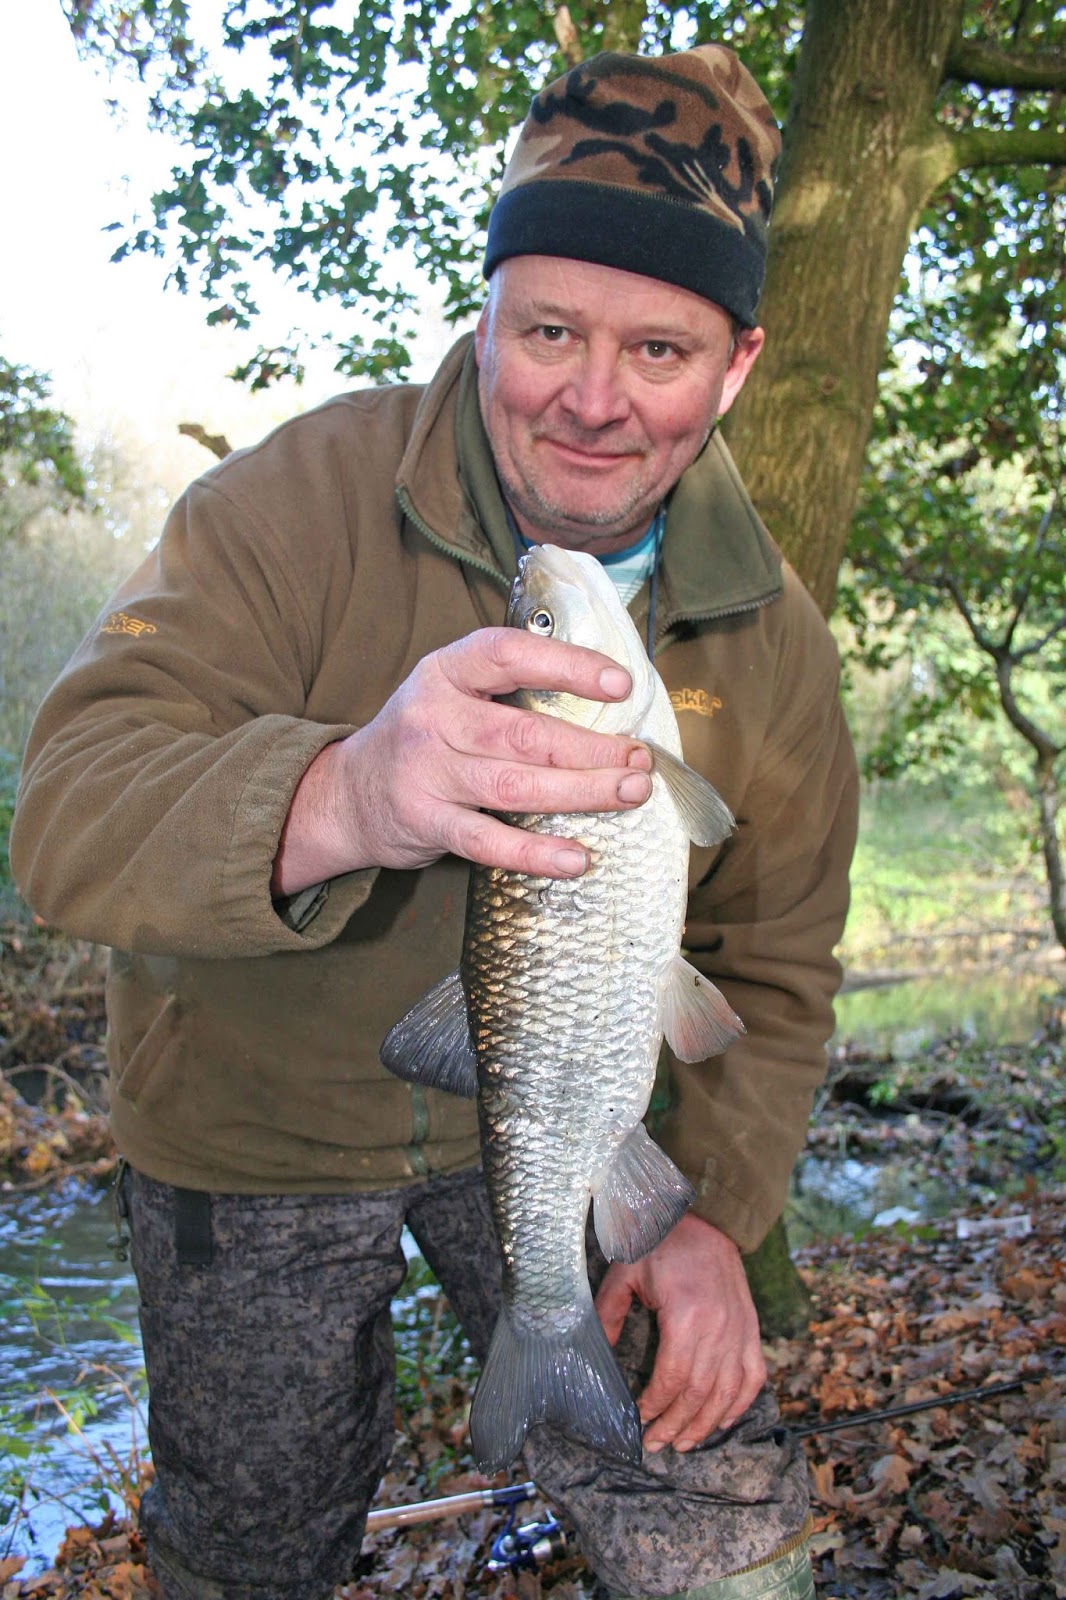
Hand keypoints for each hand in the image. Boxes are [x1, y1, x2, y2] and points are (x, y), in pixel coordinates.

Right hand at [272, 626, 652, 894]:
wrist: (348, 793)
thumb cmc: (423, 738)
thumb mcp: (451, 693)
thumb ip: (508, 690)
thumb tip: (605, 704)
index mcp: (445, 672)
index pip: (509, 656)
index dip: (568, 666)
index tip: (620, 685)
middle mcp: (433, 718)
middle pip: (524, 733)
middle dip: (592, 748)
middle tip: (640, 760)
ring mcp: (427, 773)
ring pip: (514, 786)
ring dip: (580, 792)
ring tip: (629, 794)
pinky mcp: (426, 822)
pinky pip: (488, 843)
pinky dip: (535, 854)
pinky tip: (576, 859)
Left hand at [595, 1212, 766, 1453]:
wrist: (706, 1220)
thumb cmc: (662, 1244)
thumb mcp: (625, 1274)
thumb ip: (608, 1314)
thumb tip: (594, 1353)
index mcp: (686, 1315)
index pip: (672, 1378)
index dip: (655, 1406)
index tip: (638, 1418)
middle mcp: (719, 1328)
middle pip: (699, 1393)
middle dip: (676, 1425)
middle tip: (656, 1444)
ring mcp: (740, 1330)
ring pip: (727, 1393)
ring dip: (705, 1424)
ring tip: (684, 1443)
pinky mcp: (751, 1328)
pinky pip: (753, 1376)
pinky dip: (740, 1403)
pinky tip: (723, 1420)